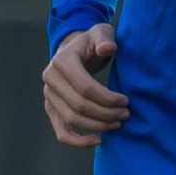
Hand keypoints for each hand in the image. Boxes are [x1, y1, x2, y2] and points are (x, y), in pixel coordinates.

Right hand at [41, 22, 127, 147]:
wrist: (75, 50)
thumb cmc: (92, 42)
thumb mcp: (101, 33)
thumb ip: (105, 38)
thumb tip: (107, 48)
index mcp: (62, 62)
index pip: (85, 87)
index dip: (107, 98)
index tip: (126, 101)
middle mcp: (50, 79)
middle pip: (79, 106)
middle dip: (105, 114)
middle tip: (126, 114)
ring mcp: (49, 96)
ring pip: (71, 120)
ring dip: (97, 126)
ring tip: (118, 124)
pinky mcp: (51, 109)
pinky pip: (61, 132)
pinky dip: (78, 141)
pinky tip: (99, 140)